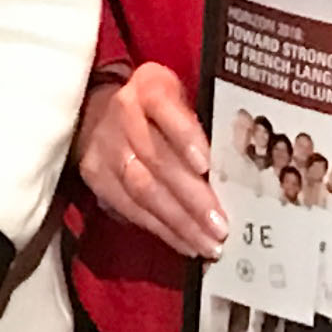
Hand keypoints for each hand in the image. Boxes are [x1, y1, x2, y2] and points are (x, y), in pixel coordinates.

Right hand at [76, 62, 225, 257]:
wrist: (96, 112)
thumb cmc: (158, 108)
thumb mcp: (179, 98)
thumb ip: (201, 121)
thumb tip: (236, 167)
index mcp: (149, 87)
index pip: (164, 108)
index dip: (185, 135)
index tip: (206, 165)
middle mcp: (123, 114)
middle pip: (156, 158)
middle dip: (191, 197)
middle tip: (220, 226)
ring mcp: (105, 148)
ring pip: (142, 190)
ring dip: (179, 222)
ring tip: (208, 244)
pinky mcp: (96, 177)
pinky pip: (131, 209)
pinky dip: (162, 230)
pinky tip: (186, 244)